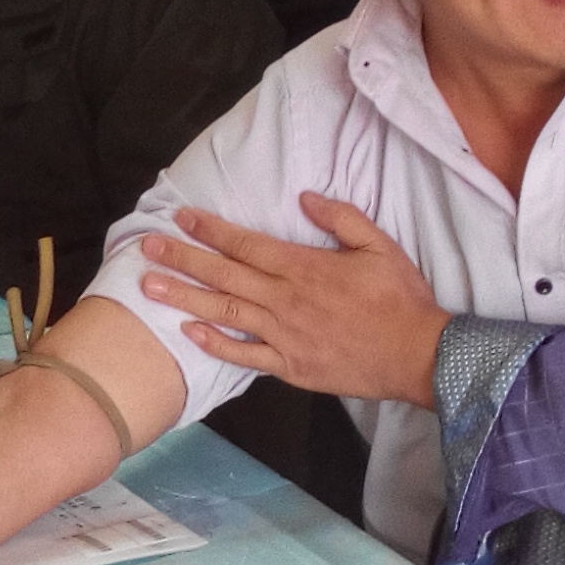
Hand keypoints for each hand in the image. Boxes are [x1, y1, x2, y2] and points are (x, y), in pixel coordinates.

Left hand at [138, 196, 447, 403]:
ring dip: (185, 298)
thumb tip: (304, 197)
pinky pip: (244, 355)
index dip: (210, 230)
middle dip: (182, 259)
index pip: (245, 244)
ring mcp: (284, 336)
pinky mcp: (290, 366)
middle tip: (146, 248)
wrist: (418, 355)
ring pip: (224, 312)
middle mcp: (285, 300)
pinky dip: (215, 344)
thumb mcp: (379, 245)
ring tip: (149, 288)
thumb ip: (340, 218)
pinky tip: (189, 331)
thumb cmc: (400, 299)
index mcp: (304, 268)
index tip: (181, 217)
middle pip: (224, 275)